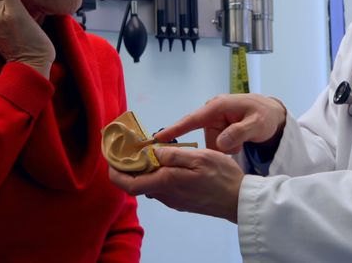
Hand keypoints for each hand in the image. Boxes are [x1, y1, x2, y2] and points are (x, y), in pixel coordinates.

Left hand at [108, 147, 243, 222]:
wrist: (239, 200)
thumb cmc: (222, 177)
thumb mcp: (200, 157)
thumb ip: (174, 155)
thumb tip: (151, 152)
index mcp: (167, 183)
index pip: (129, 185)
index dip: (116, 174)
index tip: (111, 159)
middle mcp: (166, 195)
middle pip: (138, 184)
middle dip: (130, 168)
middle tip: (131, 149)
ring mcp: (174, 200)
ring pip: (150, 185)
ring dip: (146, 171)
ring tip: (151, 152)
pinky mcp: (182, 201)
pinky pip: (163, 188)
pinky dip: (158, 176)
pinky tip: (169, 164)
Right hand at [153, 94, 286, 153]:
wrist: (272, 114)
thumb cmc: (264, 115)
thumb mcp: (256, 124)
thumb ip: (239, 133)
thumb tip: (220, 144)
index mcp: (218, 106)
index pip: (192, 119)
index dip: (175, 129)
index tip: (158, 139)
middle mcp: (212, 112)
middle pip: (204, 138)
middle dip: (219, 146)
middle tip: (237, 143)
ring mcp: (214, 121)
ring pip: (212, 144)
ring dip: (227, 147)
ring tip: (242, 139)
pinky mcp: (217, 129)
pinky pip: (216, 145)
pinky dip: (228, 146)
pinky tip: (239, 140)